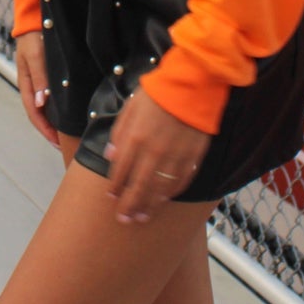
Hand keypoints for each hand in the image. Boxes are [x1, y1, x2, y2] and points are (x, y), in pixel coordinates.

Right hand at [15, 32, 60, 148]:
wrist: (34, 18)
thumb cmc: (35, 35)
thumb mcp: (37, 56)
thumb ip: (40, 78)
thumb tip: (41, 104)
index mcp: (26, 83)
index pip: (34, 113)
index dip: (45, 130)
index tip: (56, 143)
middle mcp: (31, 85)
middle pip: (38, 115)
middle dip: (49, 131)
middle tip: (63, 146)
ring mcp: (37, 81)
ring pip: (44, 107)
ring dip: (53, 122)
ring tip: (65, 134)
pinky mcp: (45, 75)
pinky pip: (49, 97)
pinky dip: (56, 109)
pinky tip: (65, 113)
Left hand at [104, 88, 210, 223]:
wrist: (192, 83)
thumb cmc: (159, 92)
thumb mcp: (130, 107)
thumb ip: (119, 133)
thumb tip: (110, 156)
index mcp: (135, 138)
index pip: (120, 171)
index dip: (115, 187)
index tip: (111, 198)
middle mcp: (153, 151)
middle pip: (138, 187)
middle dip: (129, 205)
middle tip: (124, 220)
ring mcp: (174, 156)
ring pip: (159, 189)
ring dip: (149, 206)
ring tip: (142, 217)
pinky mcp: (193, 156)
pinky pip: (181, 181)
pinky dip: (171, 193)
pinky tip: (164, 200)